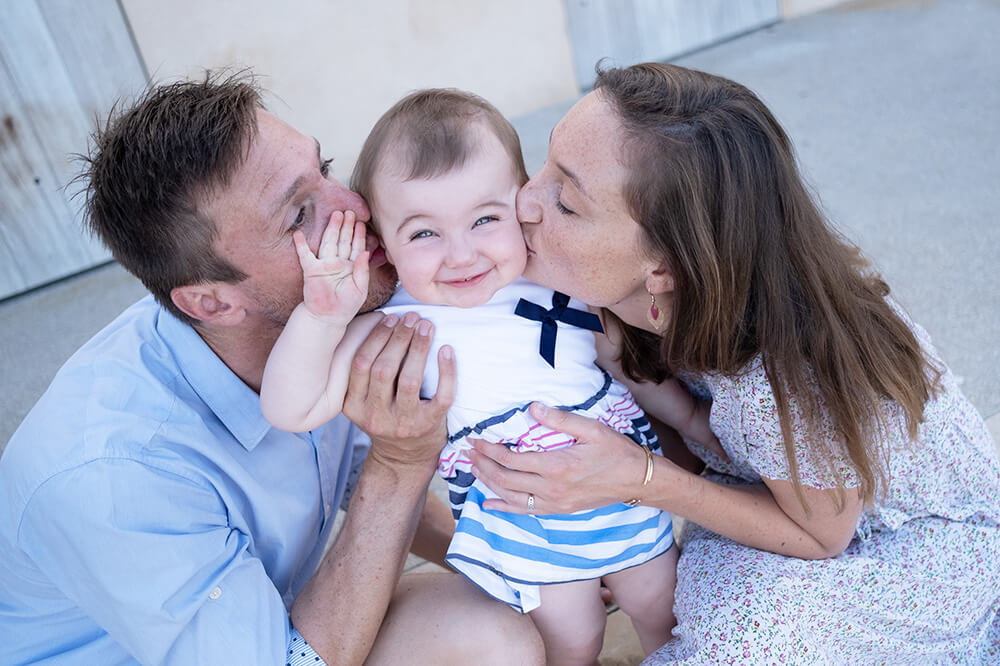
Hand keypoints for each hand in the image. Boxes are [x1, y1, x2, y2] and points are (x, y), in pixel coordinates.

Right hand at [296, 210, 368, 324]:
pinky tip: (298, 233)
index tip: (361, 222)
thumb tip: (365, 252)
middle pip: (342, 240)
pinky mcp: (312, 270)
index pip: (356, 247)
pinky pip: (305, 255)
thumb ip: (362, 269)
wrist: (329, 318)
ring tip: (335, 214)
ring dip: (331, 228)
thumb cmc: (346, 306)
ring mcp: (324, 265)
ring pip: (328, 242)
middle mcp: (338, 263)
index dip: (359, 234)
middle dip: (346, 226)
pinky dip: (301, 244)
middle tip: (348, 212)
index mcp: (351, 267)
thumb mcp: (360, 288)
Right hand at [342, 312, 455, 468]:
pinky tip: (446, 351)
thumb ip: (364, 374)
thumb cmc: (386, 417)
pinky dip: (447, 371)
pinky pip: (442, 395)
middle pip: (383, 369)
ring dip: (419, 348)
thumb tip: (381, 323)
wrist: (404, 458)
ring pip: (409, 380)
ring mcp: (403, 423)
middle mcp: (375, 416)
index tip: (389, 318)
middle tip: (411, 318)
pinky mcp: (429, 426)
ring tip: (426, 327)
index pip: (360, 365)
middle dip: (398, 338)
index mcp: (353, 406)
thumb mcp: (364, 400)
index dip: (375, 338)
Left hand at [468, 402, 652, 514]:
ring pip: (511, 497)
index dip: (490, 450)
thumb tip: (533, 407)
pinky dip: (504, 508)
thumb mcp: (591, 429)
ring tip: (473, 470)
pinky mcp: (559, 510)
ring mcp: (554, 503)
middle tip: (466, 453)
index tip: (476, 440)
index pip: (512, 459)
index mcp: (557, 466)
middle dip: (483, 465)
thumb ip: (560, 419)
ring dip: (488, 483)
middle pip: (506, 479)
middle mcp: (552, 489)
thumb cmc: (616, 451)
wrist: (637, 481)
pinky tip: (488, 503)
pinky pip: (525, 511)